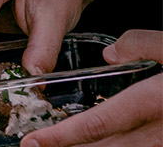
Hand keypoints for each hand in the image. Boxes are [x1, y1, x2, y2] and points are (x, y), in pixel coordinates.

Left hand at [22, 31, 162, 146]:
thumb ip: (141, 45)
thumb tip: (111, 54)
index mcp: (149, 104)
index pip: (95, 125)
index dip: (60, 136)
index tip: (31, 142)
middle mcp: (153, 131)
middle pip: (98, 146)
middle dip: (64, 146)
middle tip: (34, 143)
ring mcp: (160, 142)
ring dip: (84, 146)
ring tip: (56, 141)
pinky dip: (108, 143)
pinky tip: (94, 140)